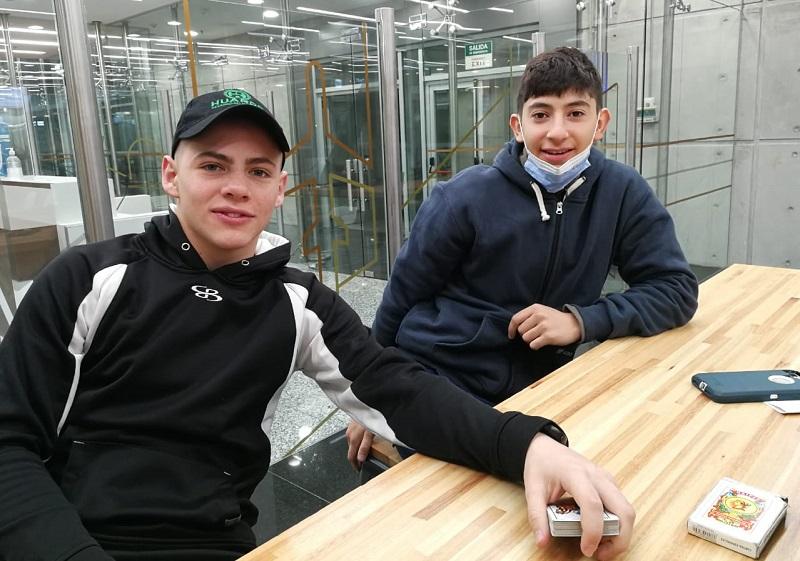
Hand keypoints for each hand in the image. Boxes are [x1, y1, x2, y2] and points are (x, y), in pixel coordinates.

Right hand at [346, 420, 374, 470]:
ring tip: (363, 454)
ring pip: (351, 444)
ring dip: (356, 450)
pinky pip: (352, 437)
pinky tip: (362, 442)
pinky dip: (356, 442)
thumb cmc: (370, 417)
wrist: (367, 404)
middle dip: (355, 459)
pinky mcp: (351, 426)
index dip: (355, 465)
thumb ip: (365, 447)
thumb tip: (360, 459)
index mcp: (353, 439)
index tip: (359, 470)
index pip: (351, 457)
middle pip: (351, 451)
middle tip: (362, 464)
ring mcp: (349, 430)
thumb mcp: (370, 433)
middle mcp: (349, 435)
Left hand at [508, 304, 580, 349]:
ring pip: (526, 338)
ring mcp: (544, 326)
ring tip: (540, 337)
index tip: (511, 335)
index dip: (511, 329)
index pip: (516, 319)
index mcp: (535, 308)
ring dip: (531, 341)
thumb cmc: (554, 319)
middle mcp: (539, 315)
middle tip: (535, 334)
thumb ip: (528, 316)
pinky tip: (542, 342)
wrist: (574, 324)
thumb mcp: (542, 311)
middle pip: (521, 330)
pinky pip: (533, 345)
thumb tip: (514, 327)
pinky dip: (536, 346)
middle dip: (525, 335)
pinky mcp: (549, 336)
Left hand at [523, 433, 634, 559]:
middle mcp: (597, 476)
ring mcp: (606, 479)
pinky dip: (618, 524)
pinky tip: (601, 533)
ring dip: (621, 533)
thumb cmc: (541, 465)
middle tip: (601, 554)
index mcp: (576, 474)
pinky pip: (621, 506)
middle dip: (620, 538)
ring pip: (627, 509)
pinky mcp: (609, 484)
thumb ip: (537, 516)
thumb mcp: (532, 489)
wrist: (546, 447)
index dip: (593, 531)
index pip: (593, 505)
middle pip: (623, 510)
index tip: (586, 550)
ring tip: (601, 547)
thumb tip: (542, 542)